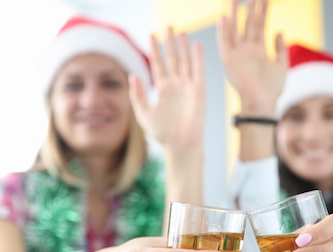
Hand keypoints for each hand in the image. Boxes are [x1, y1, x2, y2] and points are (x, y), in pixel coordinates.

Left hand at [129, 27, 205, 154]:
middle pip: (172, 58)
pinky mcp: (199, 91)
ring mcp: (188, 87)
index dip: (155, 50)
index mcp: (163, 90)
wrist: (181, 144)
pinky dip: (198, 58)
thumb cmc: (163, 134)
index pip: (158, 64)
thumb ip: (137, 95)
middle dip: (169, 43)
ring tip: (180, 31)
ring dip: (183, 46)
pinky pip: (198, 70)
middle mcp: (176, 85)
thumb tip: (132, 75)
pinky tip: (196, 45)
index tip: (151, 35)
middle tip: (167, 26)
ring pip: (185, 61)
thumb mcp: (143, 114)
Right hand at [218, 0, 286, 113]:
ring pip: (236, 29)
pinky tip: (223, 17)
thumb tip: (279, 30)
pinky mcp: (228, 61)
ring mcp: (237, 54)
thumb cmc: (272, 90)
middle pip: (249, 23)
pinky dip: (223, 31)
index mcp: (258, 50)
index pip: (261, 25)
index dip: (263, 11)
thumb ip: (280, 49)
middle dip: (252, 7)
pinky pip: (224, 43)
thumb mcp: (281, 66)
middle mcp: (247, 49)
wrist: (261, 103)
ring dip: (236, 14)